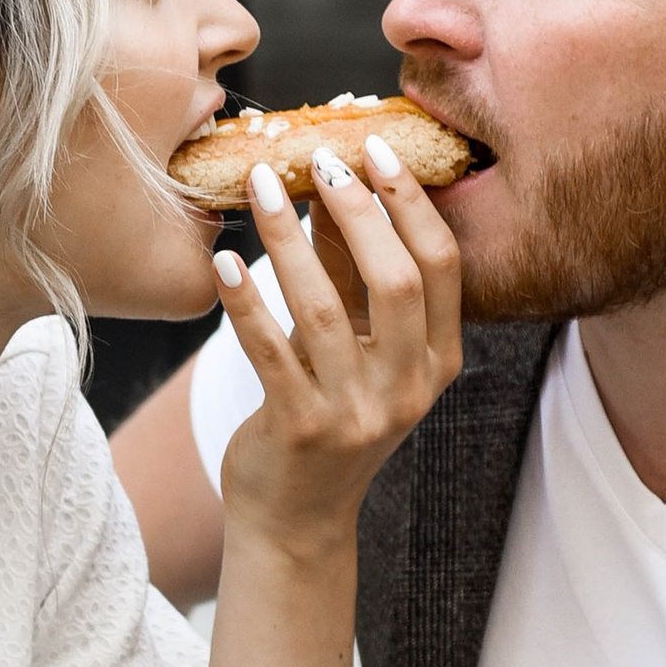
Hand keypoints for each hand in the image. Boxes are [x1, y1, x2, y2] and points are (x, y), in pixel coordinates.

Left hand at [211, 140, 459, 550]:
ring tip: (261, 188)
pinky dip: (245, 301)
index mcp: (437, 361)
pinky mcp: (300, 430)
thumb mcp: (356, 345)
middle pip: (397, 280)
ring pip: (326, 309)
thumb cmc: (328, 412)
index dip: (411, 202)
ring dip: (288, 240)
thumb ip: (350, 273)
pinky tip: (223, 261)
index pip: (442, 266)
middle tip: (319, 159)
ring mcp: (357, 414)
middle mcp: (408, 388)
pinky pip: (269, 351)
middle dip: (359, 209)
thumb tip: (330, 181)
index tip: (375, 150)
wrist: (296, 516)